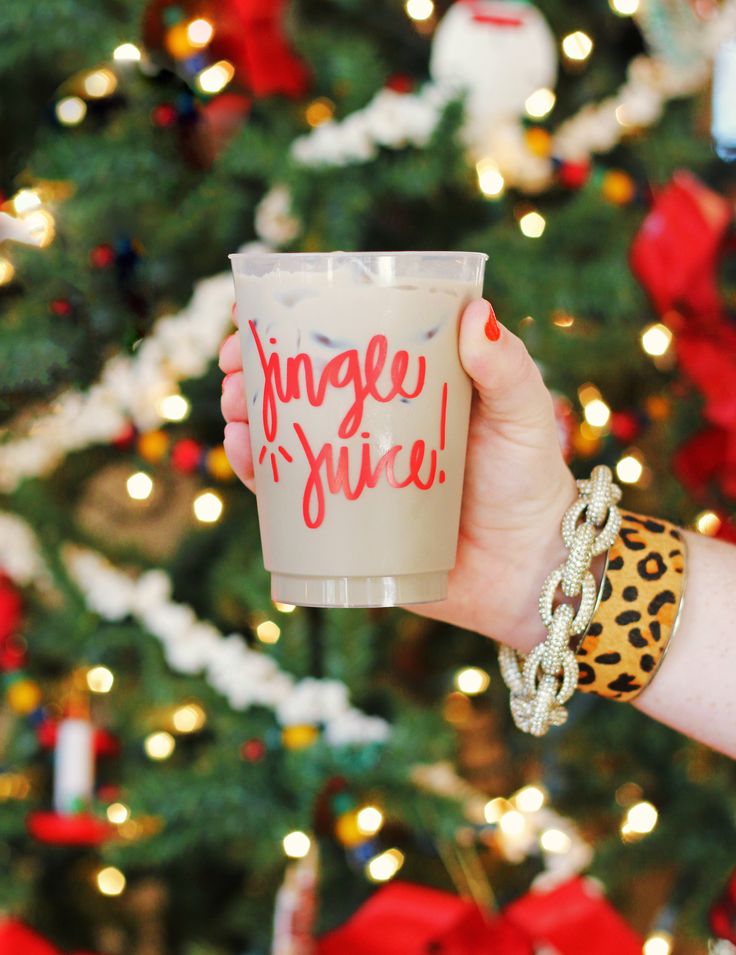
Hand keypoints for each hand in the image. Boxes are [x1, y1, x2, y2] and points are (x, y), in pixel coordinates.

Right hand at [219, 300, 575, 651]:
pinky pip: (291, 499)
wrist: (531, 570)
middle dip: (255, 371)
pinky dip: (261, 474)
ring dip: (246, 417)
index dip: (294, 329)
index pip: (342, 348)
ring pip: (286, 439)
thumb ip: (505, 368)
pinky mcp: (347, 525)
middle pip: (301, 390)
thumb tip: (475, 313)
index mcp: (406, 389)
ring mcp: (355, 476)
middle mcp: (372, 428)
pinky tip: (245, 451)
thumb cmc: (532, 482)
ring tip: (233, 405)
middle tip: (235, 364)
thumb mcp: (525, 414)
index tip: (257, 314)